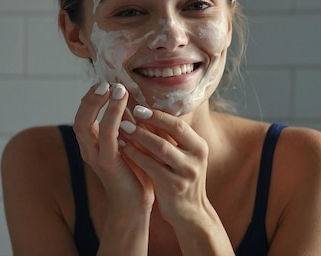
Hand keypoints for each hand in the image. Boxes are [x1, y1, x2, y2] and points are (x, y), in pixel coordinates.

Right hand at [73, 83, 154, 212]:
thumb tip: (133, 101)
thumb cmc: (134, 174)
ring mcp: (95, 156)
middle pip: (79, 117)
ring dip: (101, 104)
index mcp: (91, 144)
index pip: (83, 115)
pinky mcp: (107, 163)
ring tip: (115, 89)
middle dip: (91, 98)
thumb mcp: (128, 144)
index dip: (91, 97)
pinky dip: (113, 119)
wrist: (133, 205)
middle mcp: (88, 149)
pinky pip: (107, 137)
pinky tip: (125, 108)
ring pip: (88, 124)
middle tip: (105, 82)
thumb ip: (125, 125)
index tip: (105, 82)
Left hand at [118, 105, 210, 225]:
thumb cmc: (179, 178)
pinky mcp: (174, 187)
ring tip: (121, 128)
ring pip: (161, 148)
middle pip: (173, 132)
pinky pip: (152, 166)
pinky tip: (123, 148)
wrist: (189, 213)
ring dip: (140, 136)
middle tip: (127, 113)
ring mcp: (187, 173)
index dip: (158, 115)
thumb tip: (145, 110)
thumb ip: (168, 137)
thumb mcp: (182, 156)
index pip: (178, 124)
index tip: (138, 107)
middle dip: (149, 121)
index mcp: (199, 146)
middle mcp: (196, 158)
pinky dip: (136, 155)